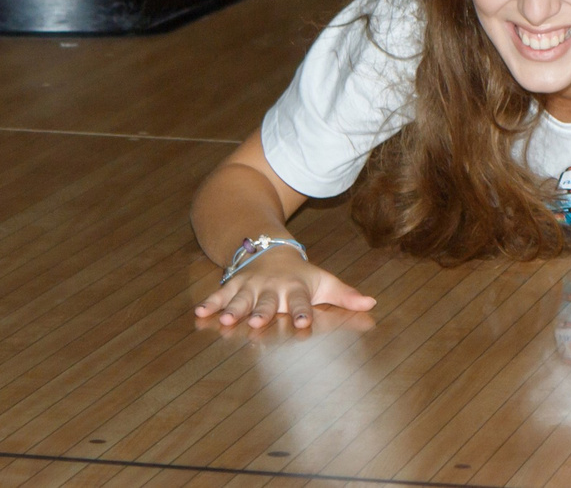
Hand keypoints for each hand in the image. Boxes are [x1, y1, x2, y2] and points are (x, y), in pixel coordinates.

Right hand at [194, 249, 374, 331]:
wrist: (269, 247)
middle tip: (258, 323)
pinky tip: (198, 314)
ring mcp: (250, 285)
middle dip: (262, 312)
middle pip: (267, 301)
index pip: (301, 300)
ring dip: (233, 309)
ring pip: (241, 299)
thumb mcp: (324, 281)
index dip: (302, 311)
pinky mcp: (233, 285)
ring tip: (226, 319)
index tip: (303, 322)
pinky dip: (209, 304)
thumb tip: (372, 304)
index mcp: (295, 287)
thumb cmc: (301, 274)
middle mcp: (271, 287)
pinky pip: (219, 294)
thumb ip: (345, 295)